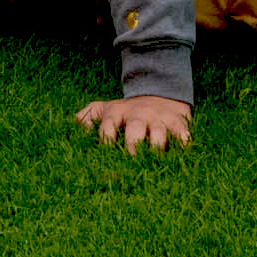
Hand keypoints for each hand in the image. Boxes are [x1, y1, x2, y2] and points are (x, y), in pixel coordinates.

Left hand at [74, 95, 191, 152]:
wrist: (160, 95)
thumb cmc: (126, 111)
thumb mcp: (103, 109)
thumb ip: (85, 118)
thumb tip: (72, 131)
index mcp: (116, 112)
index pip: (108, 124)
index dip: (105, 137)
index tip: (104, 153)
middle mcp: (138, 114)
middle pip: (135, 128)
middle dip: (133, 144)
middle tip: (132, 160)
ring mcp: (159, 118)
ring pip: (159, 132)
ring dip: (157, 147)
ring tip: (155, 162)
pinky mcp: (179, 122)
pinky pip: (183, 133)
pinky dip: (184, 143)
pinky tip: (183, 156)